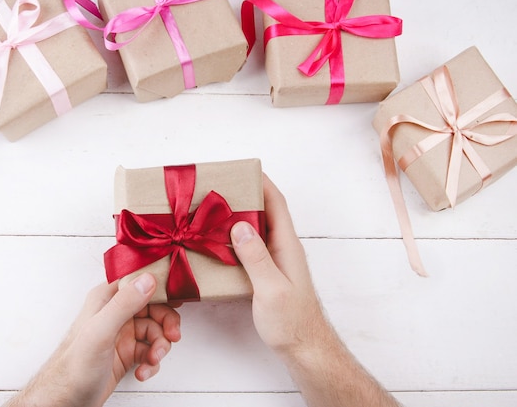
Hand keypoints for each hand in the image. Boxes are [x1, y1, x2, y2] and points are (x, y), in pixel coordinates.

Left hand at [5, 273, 180, 406]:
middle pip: (153, 308)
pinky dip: (151, 363)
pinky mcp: (125, 354)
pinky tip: (143, 372)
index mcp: (105, 299)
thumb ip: (124, 304)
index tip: (177, 298)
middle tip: (171, 337)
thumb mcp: (101, 331)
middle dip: (166, 324)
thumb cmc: (72, 369)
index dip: (160, 288)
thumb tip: (148, 279)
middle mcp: (114, 313)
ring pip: (155, 331)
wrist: (63, 403)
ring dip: (159, 347)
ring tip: (153, 360)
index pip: (139, 281)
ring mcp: (121, 333)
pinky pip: (149, 352)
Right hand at [231, 175, 399, 406]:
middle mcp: (282, 248)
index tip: (242, 169)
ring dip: (238, 217)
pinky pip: (250, 247)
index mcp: (287, 246)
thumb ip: (256, 257)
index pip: (276, 204)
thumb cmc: (292, 321)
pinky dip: (235, 239)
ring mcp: (276, 261)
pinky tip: (218, 244)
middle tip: (219, 189)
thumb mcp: (271, 289)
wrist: (304, 347)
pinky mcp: (268, 274)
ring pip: (256, 230)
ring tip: (213, 212)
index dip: (262, 184)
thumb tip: (239, 225)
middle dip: (245, 196)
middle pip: (265, 212)